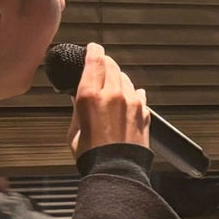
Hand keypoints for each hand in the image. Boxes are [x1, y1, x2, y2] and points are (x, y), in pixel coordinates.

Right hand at [67, 42, 149, 156]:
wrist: (116, 171)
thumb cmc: (92, 154)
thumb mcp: (74, 130)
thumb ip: (78, 108)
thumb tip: (77, 96)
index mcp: (90, 95)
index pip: (95, 60)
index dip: (94, 50)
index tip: (93, 48)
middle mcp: (113, 94)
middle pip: (112, 66)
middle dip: (106, 62)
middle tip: (101, 64)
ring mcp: (132, 102)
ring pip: (126, 79)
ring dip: (119, 78)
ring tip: (112, 84)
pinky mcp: (144, 112)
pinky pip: (138, 94)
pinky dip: (132, 93)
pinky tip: (128, 97)